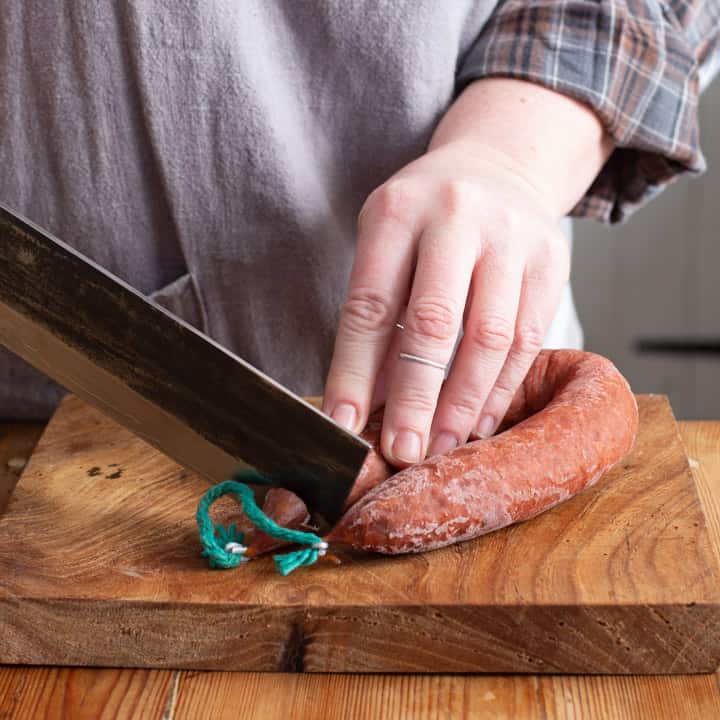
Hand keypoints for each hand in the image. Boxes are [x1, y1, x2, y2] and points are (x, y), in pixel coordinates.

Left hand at [323, 79, 611, 465]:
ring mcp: (511, 238)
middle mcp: (456, 217)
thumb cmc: (426, 217)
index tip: (342, 426)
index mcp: (398, 212)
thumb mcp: (386, 244)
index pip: (370, 305)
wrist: (499, 165)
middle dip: (415, 397)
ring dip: (462, 403)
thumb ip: (377, 316)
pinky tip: (477, 420)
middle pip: (434, 323)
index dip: (353, 372)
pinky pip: (528, 338)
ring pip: (490, 337)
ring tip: (441, 446)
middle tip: (402, 451)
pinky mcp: (551, 261)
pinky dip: (500, 388)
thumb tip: (364, 403)